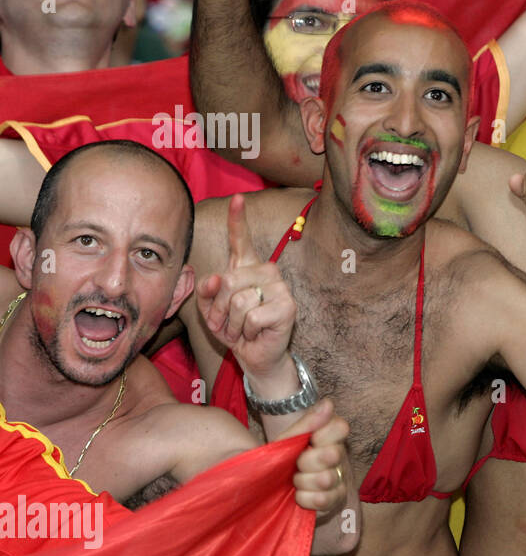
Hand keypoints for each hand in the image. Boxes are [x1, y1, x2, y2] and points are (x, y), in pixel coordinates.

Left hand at [196, 195, 295, 381]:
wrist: (256, 357)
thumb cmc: (235, 330)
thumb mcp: (212, 312)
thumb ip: (208, 293)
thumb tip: (216, 278)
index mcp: (247, 268)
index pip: (242, 240)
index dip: (238, 219)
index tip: (237, 198)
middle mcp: (266, 272)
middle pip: (227, 280)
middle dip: (220, 309)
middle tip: (230, 323)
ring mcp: (280, 287)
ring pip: (238, 300)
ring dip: (233, 323)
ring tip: (242, 330)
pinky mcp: (287, 306)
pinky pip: (252, 315)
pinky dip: (247, 331)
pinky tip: (256, 334)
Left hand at [284, 400, 350, 515]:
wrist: (271, 490)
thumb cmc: (284, 460)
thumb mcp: (289, 439)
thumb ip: (309, 422)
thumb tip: (328, 403)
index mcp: (330, 435)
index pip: (341, 427)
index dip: (322, 436)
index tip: (309, 441)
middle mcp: (340, 455)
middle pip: (331, 454)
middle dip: (306, 462)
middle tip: (297, 464)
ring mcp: (340, 479)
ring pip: (326, 479)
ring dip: (303, 482)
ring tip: (295, 481)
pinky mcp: (336, 500)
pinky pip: (323, 499)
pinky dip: (305, 498)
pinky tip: (299, 495)